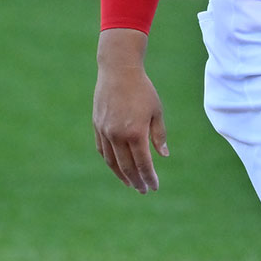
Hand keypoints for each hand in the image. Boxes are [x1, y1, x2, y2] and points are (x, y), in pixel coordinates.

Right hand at [93, 29, 168, 193]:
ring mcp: (105, 131)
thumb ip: (159, 135)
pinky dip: (110, 162)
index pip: (143, 164)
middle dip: (136, 181)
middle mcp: (118, 135)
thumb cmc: (142, 89)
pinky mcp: (97, 126)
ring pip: (112, 162)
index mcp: (135, 132)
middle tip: (144, 190)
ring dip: (122, 176)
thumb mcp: (156, 110)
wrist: (118, 70)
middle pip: (127, 167)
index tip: (154, 187)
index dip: (149, 177)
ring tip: (131, 183)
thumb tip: (163, 155)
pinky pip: (103, 150)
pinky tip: (117, 167)